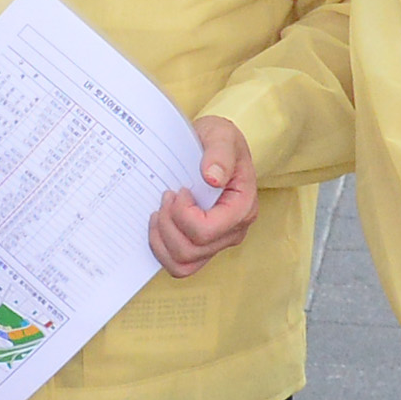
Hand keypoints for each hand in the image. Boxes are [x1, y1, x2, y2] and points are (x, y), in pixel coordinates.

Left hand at [146, 116, 260, 276]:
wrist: (216, 146)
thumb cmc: (220, 141)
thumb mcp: (222, 135)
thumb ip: (220, 153)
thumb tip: (212, 177)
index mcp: (242, 207)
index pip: (206, 230)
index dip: (183, 215)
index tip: (178, 190)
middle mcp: (233, 231)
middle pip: (192, 250)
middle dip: (168, 224)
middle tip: (165, 197)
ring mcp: (218, 242)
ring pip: (184, 264)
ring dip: (163, 240)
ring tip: (158, 213)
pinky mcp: (203, 246)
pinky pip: (179, 264)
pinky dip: (162, 249)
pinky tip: (157, 225)